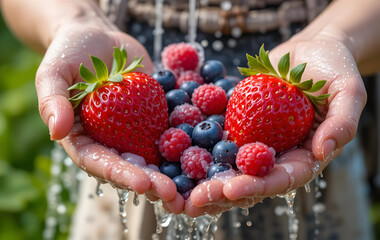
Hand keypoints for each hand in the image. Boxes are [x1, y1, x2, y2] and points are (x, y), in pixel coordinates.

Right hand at [36, 24, 183, 211]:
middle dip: (154, 183)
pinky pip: (174, 130)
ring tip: (194, 188)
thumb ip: (53, 101)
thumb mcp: (53, 73)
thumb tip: (56, 131)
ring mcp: (137, 131)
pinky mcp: (157, 117)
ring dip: (175, 173)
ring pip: (157, 157)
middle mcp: (113, 142)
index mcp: (85, 141)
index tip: (143, 184)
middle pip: (133, 167)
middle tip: (174, 195)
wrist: (100, 39)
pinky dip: (191, 142)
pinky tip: (209, 153)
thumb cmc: (70, 54)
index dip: (122, 175)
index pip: (102, 164)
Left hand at [184, 35, 366, 216]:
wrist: (305, 53)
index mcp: (302, 157)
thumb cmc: (332, 69)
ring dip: (203, 179)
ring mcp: (253, 142)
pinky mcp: (236, 126)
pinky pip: (214, 139)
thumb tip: (323, 150)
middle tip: (196, 198)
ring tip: (179, 190)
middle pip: (248, 180)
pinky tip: (174, 155)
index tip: (232, 188)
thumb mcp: (347, 91)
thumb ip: (341, 123)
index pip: (280, 179)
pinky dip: (196, 149)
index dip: (256, 186)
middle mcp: (275, 156)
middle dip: (222, 191)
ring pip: (227, 167)